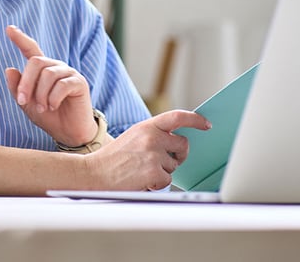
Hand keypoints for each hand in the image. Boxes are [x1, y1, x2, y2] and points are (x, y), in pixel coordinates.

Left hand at [3, 26, 96, 146]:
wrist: (69, 134)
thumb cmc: (49, 118)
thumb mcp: (27, 105)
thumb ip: (17, 88)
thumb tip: (9, 69)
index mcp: (43, 70)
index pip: (31, 49)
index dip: (20, 39)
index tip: (9, 28)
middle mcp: (56, 68)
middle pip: (36, 62)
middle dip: (26, 82)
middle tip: (22, 101)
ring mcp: (69, 73)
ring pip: (48, 74)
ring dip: (40, 94)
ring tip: (42, 108)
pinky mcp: (79, 83)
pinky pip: (62, 84)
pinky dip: (53, 98)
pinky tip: (53, 107)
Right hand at [84, 110, 211, 190]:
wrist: (94, 173)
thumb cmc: (114, 158)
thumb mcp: (134, 136)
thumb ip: (154, 134)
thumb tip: (177, 140)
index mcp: (148, 126)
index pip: (178, 116)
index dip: (195, 119)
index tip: (206, 124)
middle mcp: (153, 137)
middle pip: (183, 145)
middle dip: (178, 155)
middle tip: (164, 161)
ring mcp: (154, 154)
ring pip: (174, 165)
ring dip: (163, 171)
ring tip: (142, 170)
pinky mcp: (153, 172)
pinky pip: (167, 180)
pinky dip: (157, 183)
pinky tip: (142, 180)